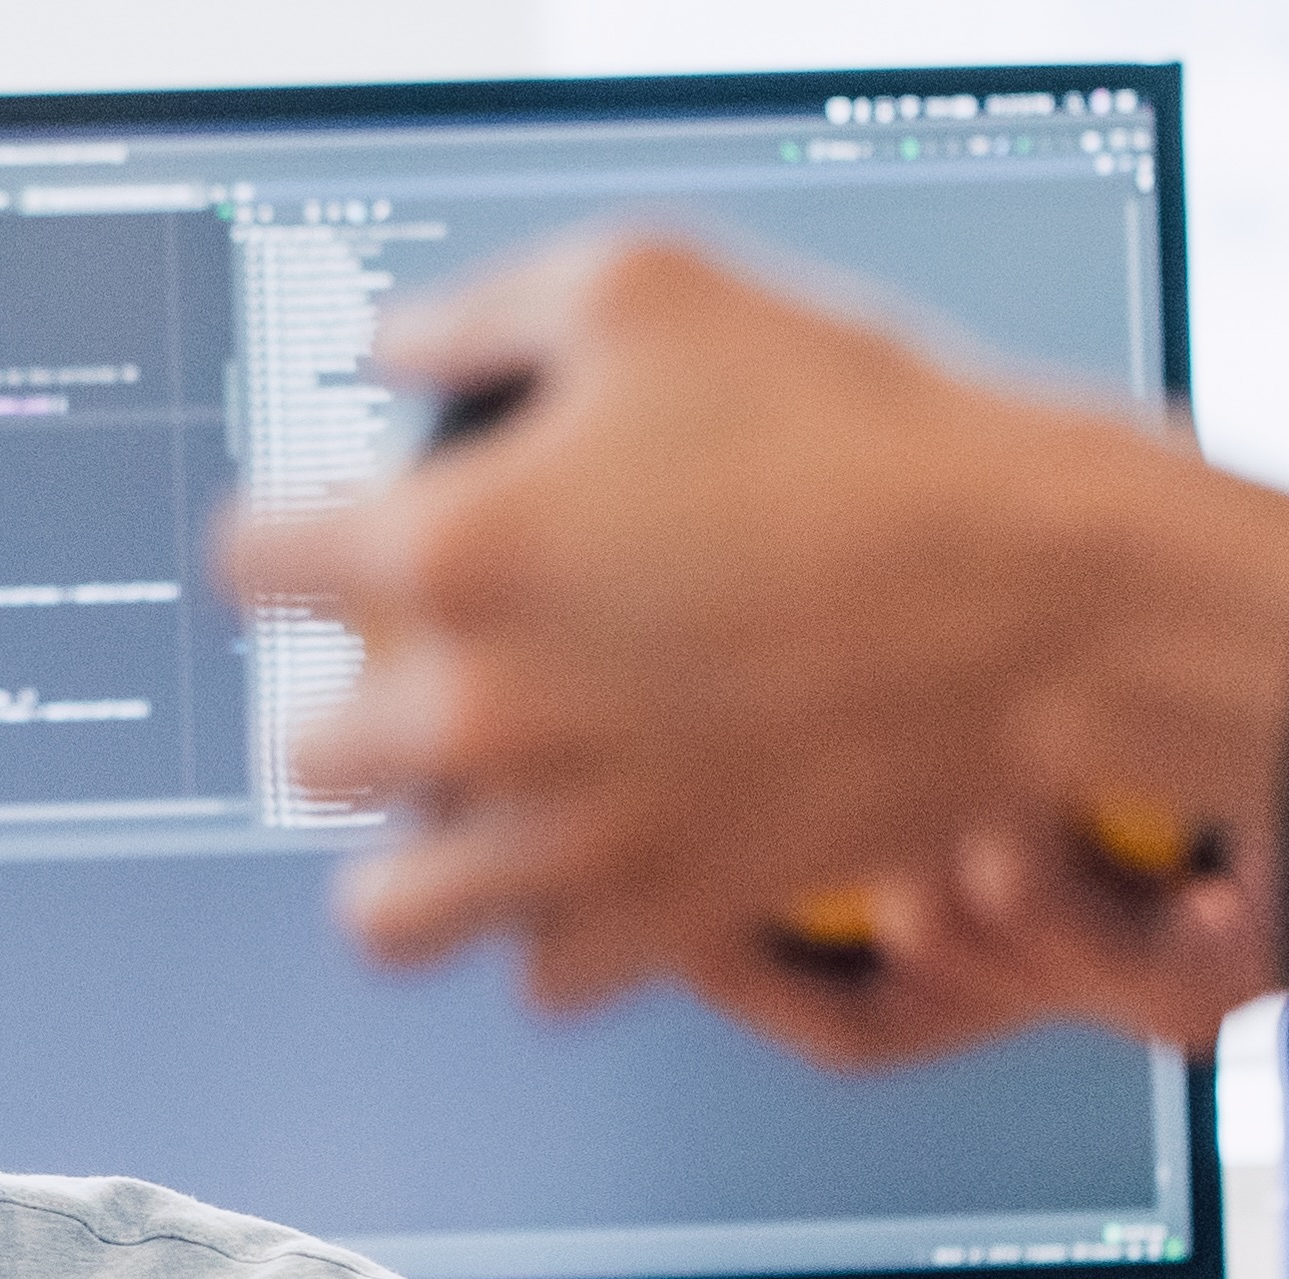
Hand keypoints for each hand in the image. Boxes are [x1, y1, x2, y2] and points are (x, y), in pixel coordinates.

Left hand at [215, 230, 1288, 1055]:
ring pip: (390, 917)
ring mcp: (564, 831)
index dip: (286, 541)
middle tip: (428, 679)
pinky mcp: (659, 916)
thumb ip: (483, 316)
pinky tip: (599, 861)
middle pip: (304, 756)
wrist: (1037, 594)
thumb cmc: (867, 435)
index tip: (319, 546)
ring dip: (417, 863)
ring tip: (471, 816)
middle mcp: (480, 708)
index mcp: (450, 547)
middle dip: (356, 709)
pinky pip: (542, 977)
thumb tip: (394, 350)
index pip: (251, 564)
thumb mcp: (653, 291)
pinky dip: (558, 931)